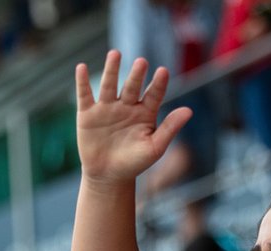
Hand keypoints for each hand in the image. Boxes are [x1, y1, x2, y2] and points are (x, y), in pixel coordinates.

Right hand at [75, 50, 191, 186]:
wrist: (108, 176)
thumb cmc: (135, 163)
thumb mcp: (155, 148)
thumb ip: (170, 128)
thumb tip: (189, 110)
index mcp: (145, 112)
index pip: (154, 94)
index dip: (158, 84)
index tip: (163, 72)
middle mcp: (127, 105)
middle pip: (132, 86)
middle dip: (136, 75)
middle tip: (141, 62)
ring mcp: (107, 108)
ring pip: (109, 85)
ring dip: (112, 70)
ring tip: (115, 54)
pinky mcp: (87, 113)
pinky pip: (85, 95)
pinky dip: (82, 82)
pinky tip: (81, 68)